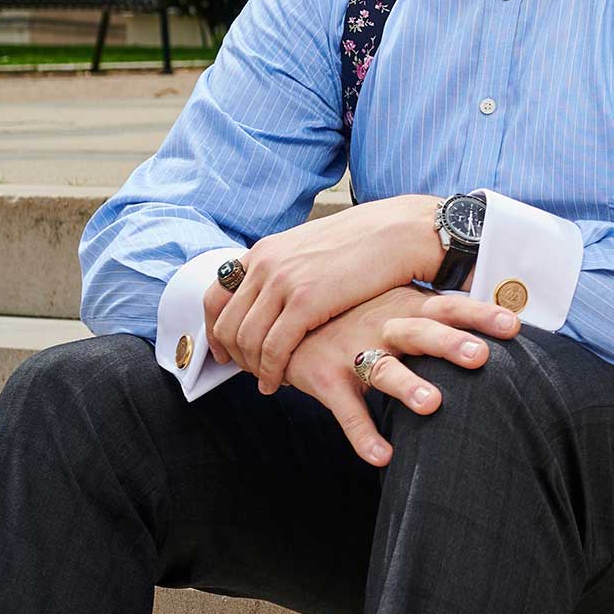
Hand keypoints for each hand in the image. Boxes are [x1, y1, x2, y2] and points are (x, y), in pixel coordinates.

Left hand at [203, 194, 442, 390]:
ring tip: (266, 380)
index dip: (214, 329)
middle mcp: (266, 264)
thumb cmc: (364, 243)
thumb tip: (275, 292)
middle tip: (245, 372)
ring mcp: (283, 282)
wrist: (398, 232)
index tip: (224, 350)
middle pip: (226, 322)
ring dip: (252, 367)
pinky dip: (271, 371)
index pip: (216, 295)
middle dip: (232, 354)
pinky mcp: (305, 302)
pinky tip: (278, 381)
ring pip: (246, 340)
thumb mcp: (312, 247)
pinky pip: (273, 348)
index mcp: (265, 250)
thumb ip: (287, 267)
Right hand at [280, 285, 520, 467]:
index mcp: (406, 307)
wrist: (287, 317)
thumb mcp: (395, 304)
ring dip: (408, 386)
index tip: (514, 325)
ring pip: (384, 369)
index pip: (450, 307)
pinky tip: (383, 457)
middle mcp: (382, 325)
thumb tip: (500, 323)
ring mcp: (352, 350)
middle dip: (450, 343)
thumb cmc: (358, 314)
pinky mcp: (326, 378)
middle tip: (480, 357)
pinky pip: (347, 411)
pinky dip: (363, 436)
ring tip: (433, 404)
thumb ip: (438, 317)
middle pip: (421, 332)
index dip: (481, 314)